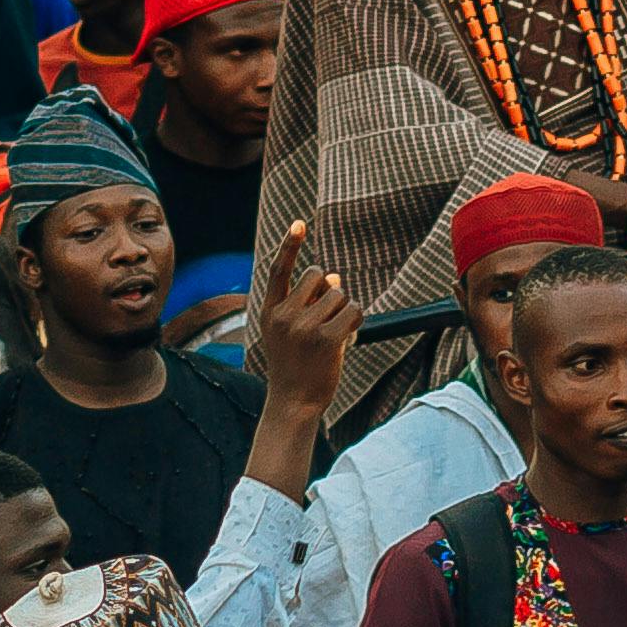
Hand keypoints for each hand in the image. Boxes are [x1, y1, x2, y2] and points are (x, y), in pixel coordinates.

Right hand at [245, 221, 352, 414]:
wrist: (293, 403)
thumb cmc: (296, 366)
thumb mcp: (292, 332)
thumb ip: (308, 303)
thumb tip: (334, 275)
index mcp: (270, 311)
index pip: (279, 270)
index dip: (290, 245)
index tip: (300, 223)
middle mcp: (283, 316)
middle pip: (319, 276)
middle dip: (329, 290)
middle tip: (325, 318)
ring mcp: (304, 328)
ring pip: (340, 294)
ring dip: (344, 309)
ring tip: (332, 335)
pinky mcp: (326, 339)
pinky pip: (353, 311)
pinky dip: (356, 319)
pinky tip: (347, 336)